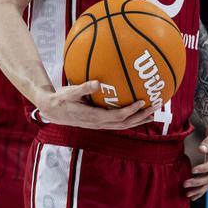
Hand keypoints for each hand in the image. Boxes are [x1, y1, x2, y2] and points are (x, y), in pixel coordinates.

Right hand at [36, 81, 155, 129]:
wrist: (52, 110)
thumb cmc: (60, 99)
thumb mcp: (69, 92)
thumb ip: (83, 88)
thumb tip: (97, 82)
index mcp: (94, 117)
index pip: (117, 117)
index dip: (131, 111)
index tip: (142, 102)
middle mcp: (99, 123)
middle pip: (125, 124)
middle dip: (141, 117)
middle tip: (155, 108)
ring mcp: (99, 124)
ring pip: (123, 125)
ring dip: (138, 120)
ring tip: (152, 114)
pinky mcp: (99, 122)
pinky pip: (118, 122)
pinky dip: (130, 118)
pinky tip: (136, 112)